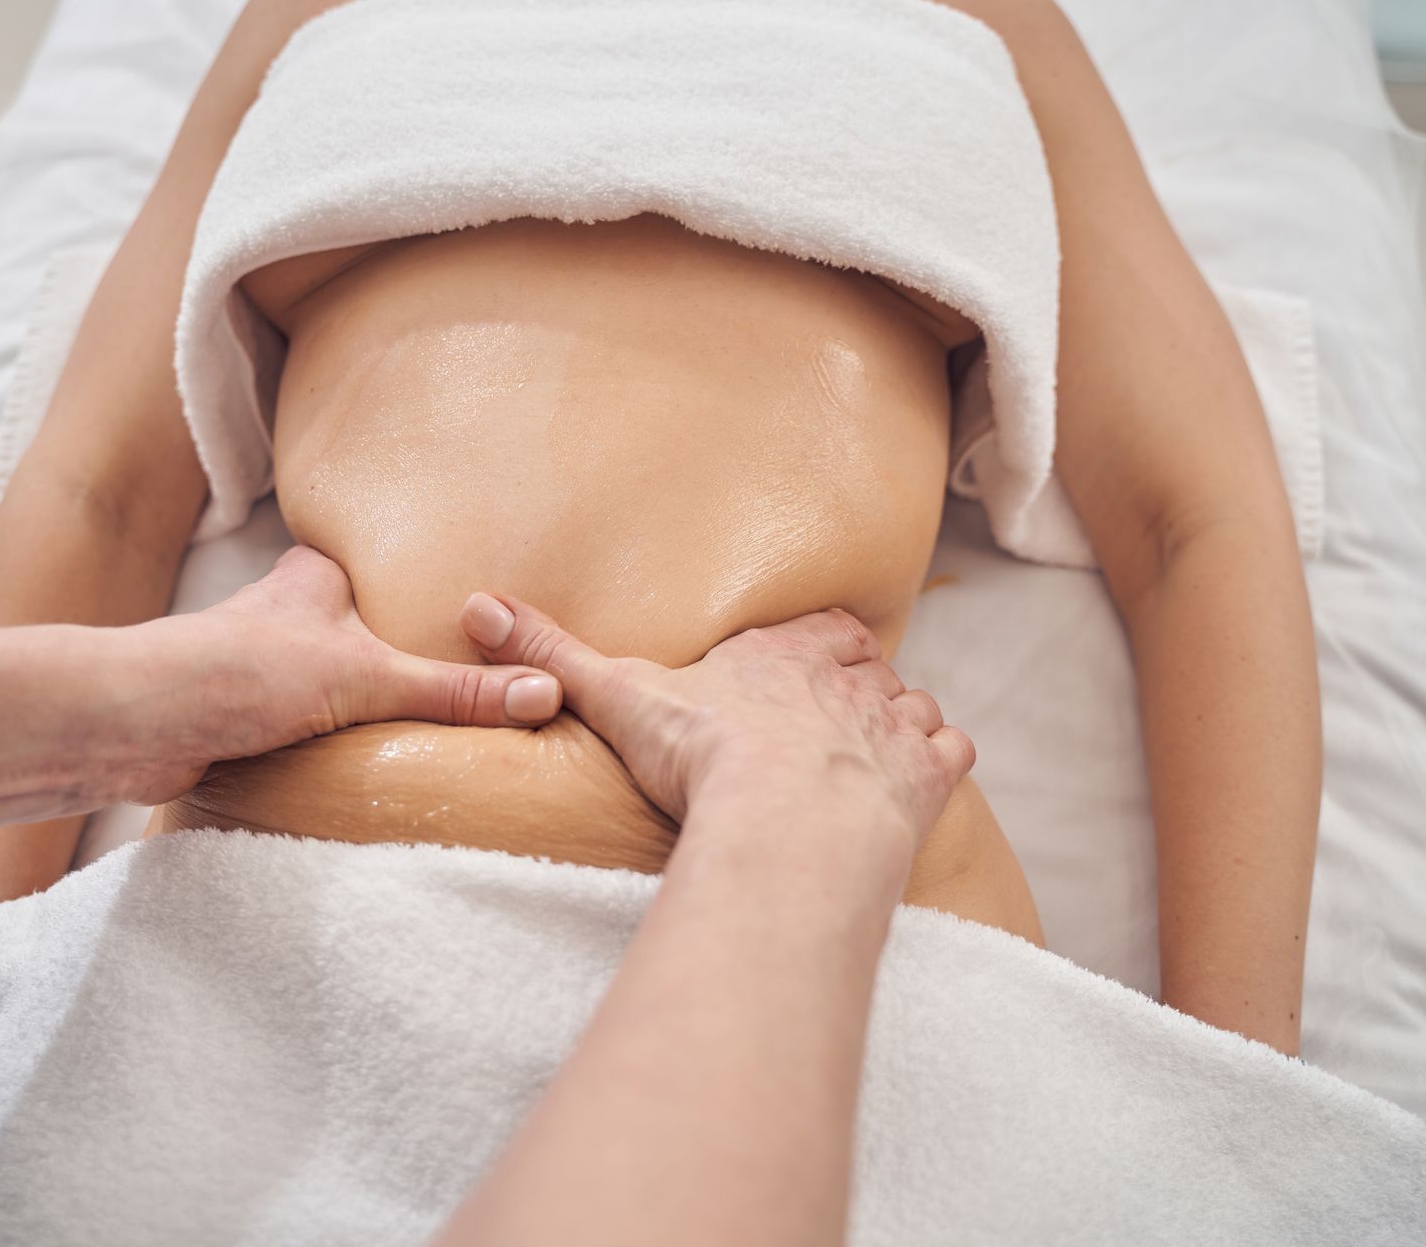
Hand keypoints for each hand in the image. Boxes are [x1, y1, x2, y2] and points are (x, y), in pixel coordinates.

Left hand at [125, 547, 563, 801]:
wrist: (137, 727)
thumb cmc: (241, 672)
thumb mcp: (370, 677)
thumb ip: (456, 692)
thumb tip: (544, 694)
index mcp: (314, 578)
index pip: (382, 576)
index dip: (420, 593)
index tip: (474, 618)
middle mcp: (284, 615)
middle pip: (358, 636)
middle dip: (393, 663)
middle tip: (461, 688)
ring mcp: (259, 672)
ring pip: (327, 689)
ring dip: (357, 715)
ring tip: (425, 739)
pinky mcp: (240, 725)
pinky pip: (300, 738)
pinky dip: (326, 755)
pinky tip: (361, 776)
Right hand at [459, 593, 973, 865]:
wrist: (785, 820)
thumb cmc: (704, 753)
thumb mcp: (616, 693)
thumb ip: (552, 651)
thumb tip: (475, 605)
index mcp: (782, 652)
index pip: (818, 627)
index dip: (819, 641)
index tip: (814, 654)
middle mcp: (847, 678)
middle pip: (870, 665)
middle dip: (861, 683)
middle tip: (839, 711)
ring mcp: (894, 726)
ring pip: (915, 706)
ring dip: (901, 725)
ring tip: (875, 754)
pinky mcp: (926, 779)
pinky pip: (951, 755)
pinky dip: (939, 764)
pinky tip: (918, 785)